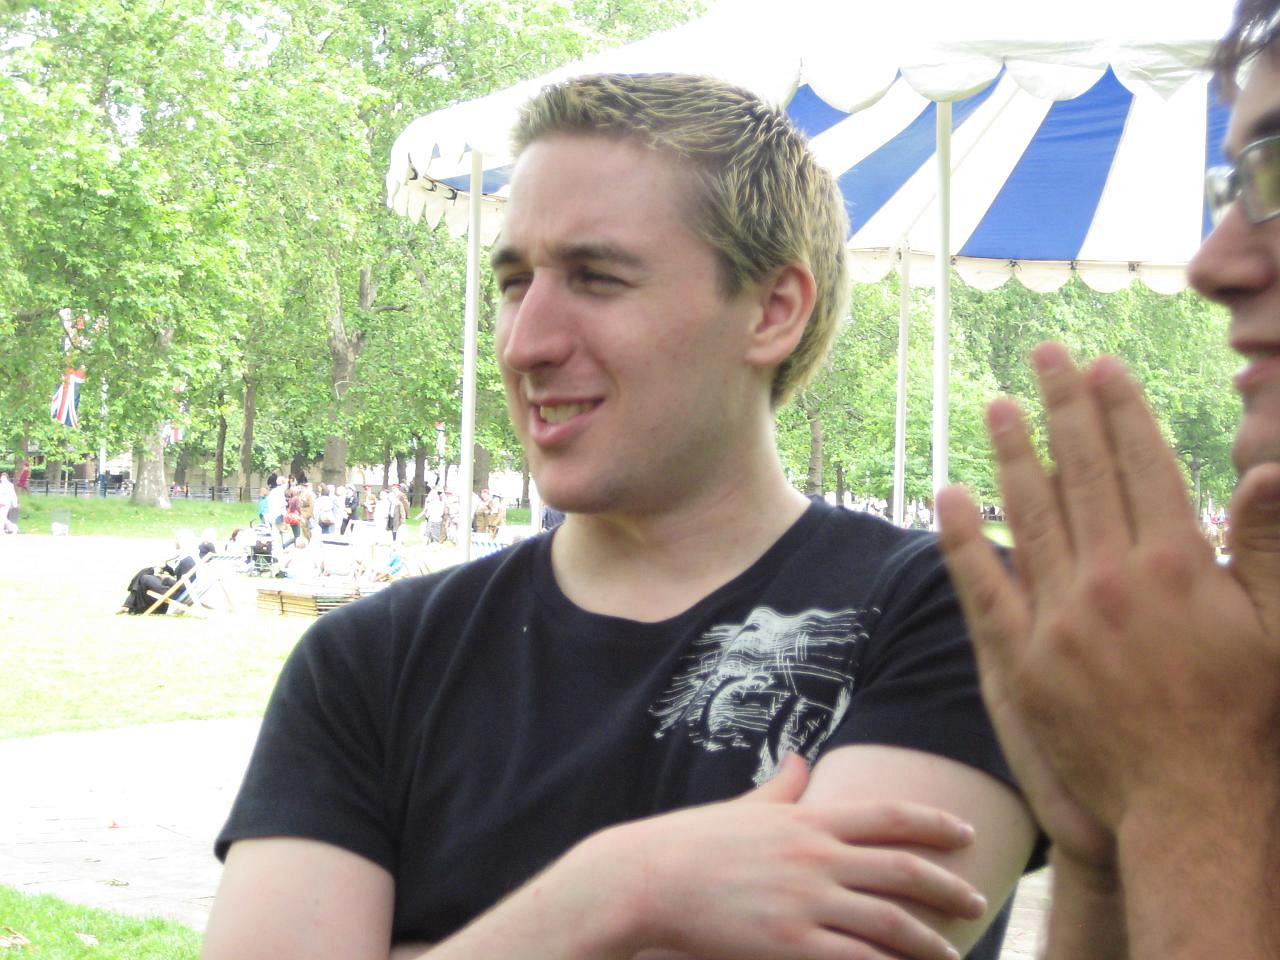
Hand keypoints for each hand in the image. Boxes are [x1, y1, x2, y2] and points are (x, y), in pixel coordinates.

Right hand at [606, 754, 985, 959]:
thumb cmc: (692, 842)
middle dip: (946, 885)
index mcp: (807, 819)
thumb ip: (781, 789)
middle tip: (975, 898)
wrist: (647, 878)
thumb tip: (800, 759)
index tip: (966, 832)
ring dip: (930, 941)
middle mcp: (815, 856)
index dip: (934, 823)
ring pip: (890, 922)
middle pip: (901, 868)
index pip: (888, 816)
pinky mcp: (790, 944)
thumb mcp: (744, 809)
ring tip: (953, 954)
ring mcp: (805, 900)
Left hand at [937, 343, 1279, 835]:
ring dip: (1012, 454)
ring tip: (996, 405)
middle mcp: (1114, 580)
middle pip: (1082, 473)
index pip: (1142, 464)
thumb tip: (1267, 469)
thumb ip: (1270, 548)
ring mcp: (1062, 618)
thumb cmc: (1246, 719)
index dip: (1121, 410)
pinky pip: (983, 585)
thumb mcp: (1279, 630)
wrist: (1189, 808)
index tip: (1103, 366)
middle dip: (1063, 407)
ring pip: (1031, 515)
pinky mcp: (1022, 660)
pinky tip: (948, 494)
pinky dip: (963, 538)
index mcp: (1180, 564)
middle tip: (1044, 356)